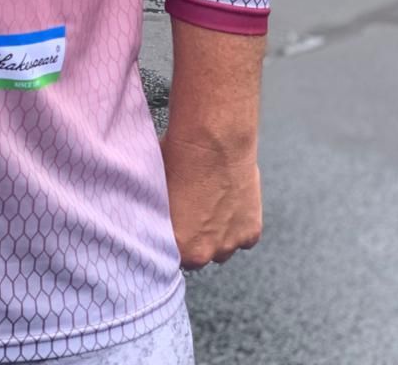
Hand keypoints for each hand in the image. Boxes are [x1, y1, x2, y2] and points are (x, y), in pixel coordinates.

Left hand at [159, 131, 262, 270]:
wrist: (214, 141)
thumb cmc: (179, 158)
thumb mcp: (155, 188)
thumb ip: (154, 213)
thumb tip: (146, 215)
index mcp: (175, 245)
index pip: (170, 256)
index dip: (171, 238)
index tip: (172, 224)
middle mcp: (204, 252)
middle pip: (198, 255)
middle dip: (195, 239)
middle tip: (192, 211)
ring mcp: (230, 244)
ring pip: (222, 248)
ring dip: (218, 233)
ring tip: (211, 202)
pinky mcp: (251, 233)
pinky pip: (243, 236)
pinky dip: (238, 223)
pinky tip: (228, 200)